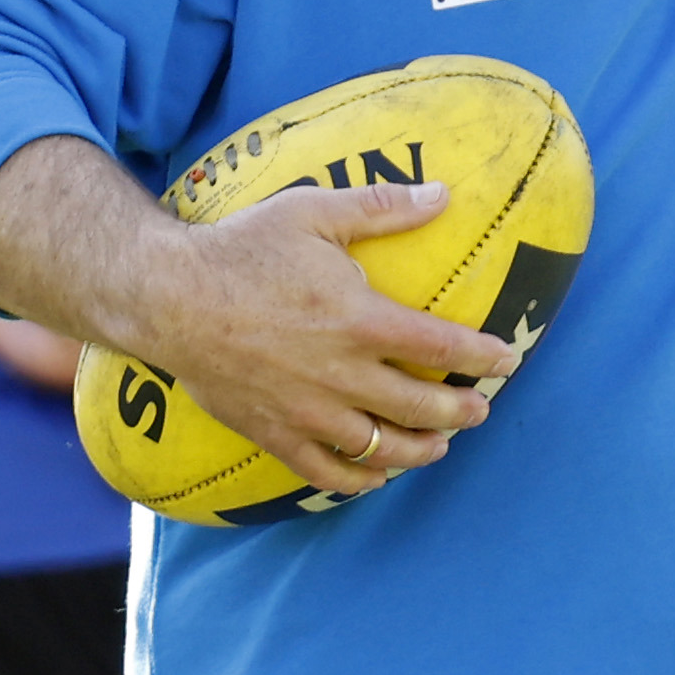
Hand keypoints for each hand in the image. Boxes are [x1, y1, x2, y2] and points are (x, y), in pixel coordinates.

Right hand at [109, 178, 520, 500]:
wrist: (168, 298)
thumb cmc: (242, 249)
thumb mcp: (313, 212)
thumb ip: (380, 207)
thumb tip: (442, 194)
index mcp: (357, 318)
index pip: (439, 345)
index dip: (481, 356)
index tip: (507, 359)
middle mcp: (340, 373)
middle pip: (420, 406)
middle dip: (461, 410)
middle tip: (480, 409)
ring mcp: (307, 410)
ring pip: (380, 449)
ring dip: (420, 450)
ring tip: (441, 445)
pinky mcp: (275, 433)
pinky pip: (326, 472)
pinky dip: (359, 480)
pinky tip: (376, 475)